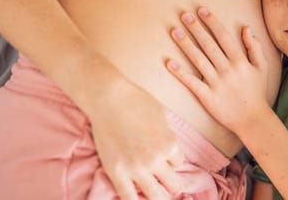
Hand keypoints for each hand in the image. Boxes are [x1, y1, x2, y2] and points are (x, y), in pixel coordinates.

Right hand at [87, 80, 184, 199]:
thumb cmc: (135, 100)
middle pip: (173, 184)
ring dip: (158, 195)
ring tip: (155, 192)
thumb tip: (168, 147)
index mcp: (170, 144)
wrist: (108, 98)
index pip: (179, 162)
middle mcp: (157, 159)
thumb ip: (166, 135)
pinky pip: (129, 198)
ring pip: (156, 196)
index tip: (164, 157)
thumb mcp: (161, 115)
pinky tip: (136, 196)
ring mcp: (136, 168)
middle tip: (165, 181)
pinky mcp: (117, 173)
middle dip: (171, 183)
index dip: (172, 160)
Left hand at [166, 7, 269, 134]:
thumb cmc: (256, 91)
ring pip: (198, 60)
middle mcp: (228, 70)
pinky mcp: (207, 97)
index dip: (212, 22)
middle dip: (196, 28)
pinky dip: (180, 73)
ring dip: (186, 44)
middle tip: (184, 15)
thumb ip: (254, 47)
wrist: (252, 120)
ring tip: (175, 31)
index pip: (223, 36)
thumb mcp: (262, 67)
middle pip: (209, 45)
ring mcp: (217, 83)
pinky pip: (192, 82)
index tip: (201, 10)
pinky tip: (170, 63)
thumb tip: (247, 27)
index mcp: (240, 61)